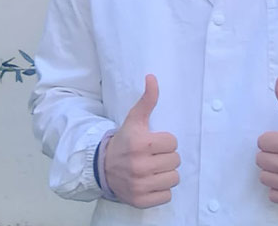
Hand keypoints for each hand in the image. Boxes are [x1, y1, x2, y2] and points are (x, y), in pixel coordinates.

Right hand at [104, 74, 180, 208]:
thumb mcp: (134, 119)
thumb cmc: (124, 141)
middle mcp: (140, 165)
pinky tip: (150, 182)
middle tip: (153, 156)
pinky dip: (161, 190)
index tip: (154, 142)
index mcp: (141, 143)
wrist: (102, 166)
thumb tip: (152, 77)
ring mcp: (140, 185)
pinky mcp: (140, 200)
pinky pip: (166, 196)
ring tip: (153, 169)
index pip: (174, 143)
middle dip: (166, 157)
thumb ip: (147, 100)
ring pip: (174, 179)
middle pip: (175, 161)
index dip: (166, 142)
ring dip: (166, 174)